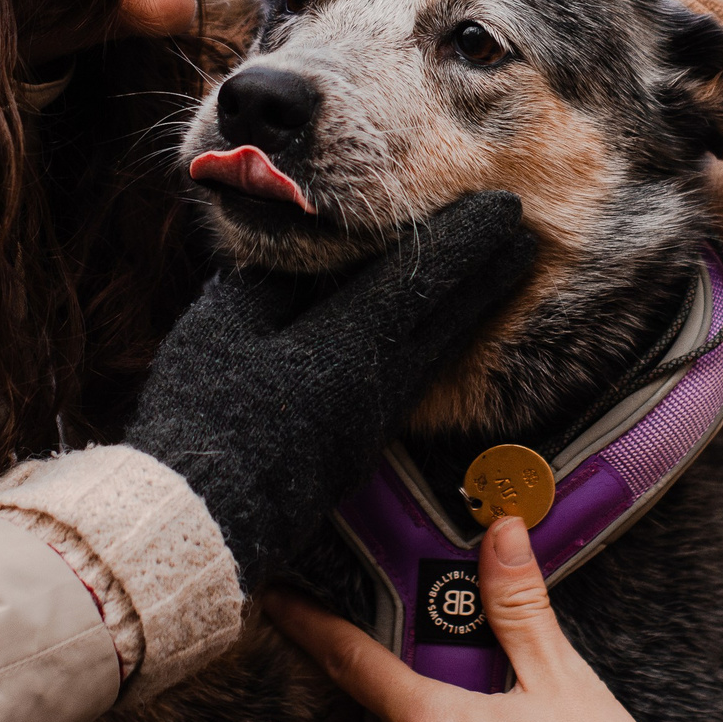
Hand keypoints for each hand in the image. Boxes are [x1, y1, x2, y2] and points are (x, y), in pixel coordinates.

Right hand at [128, 191, 537, 581]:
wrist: (199, 514)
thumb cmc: (203, 411)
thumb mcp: (225, 325)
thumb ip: (273, 281)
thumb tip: (302, 251)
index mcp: (349, 345)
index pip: (424, 279)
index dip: (466, 239)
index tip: (505, 207)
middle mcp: (378, 384)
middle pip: (449, 318)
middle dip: (489, 274)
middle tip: (524, 239)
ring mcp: (373, 422)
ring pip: (437, 353)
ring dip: (470, 310)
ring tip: (494, 279)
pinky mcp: (360, 448)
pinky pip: (414, 381)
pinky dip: (436, 344)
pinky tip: (432, 337)